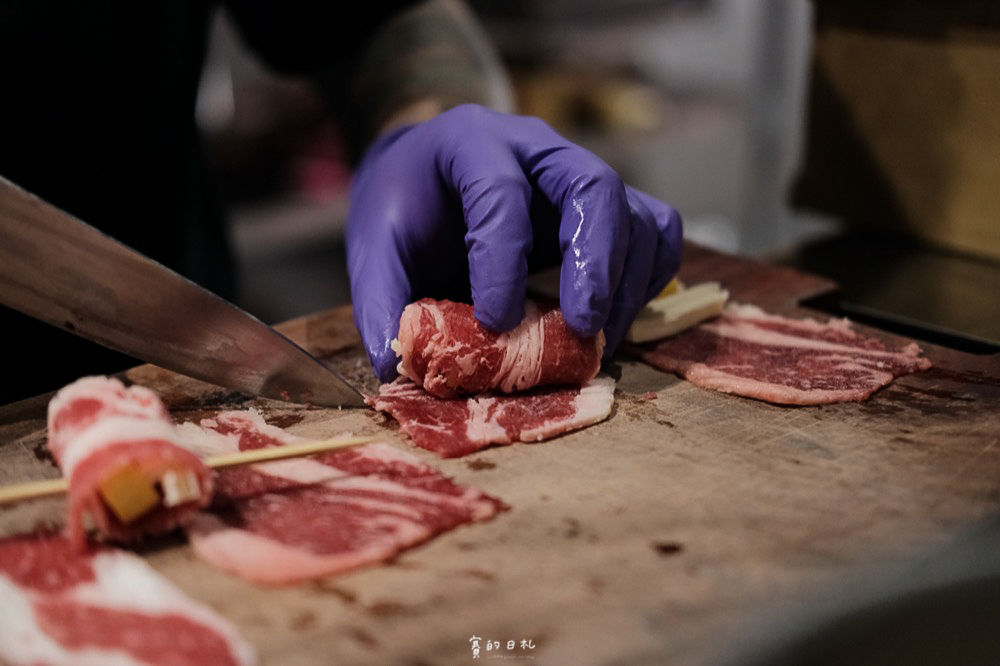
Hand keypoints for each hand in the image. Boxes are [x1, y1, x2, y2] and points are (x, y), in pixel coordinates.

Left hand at [346, 104, 682, 381]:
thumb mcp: (374, 243)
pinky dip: (648, 279)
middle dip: (594, 263)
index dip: (502, 261)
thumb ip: (378, 298)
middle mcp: (538, 148)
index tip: (495, 321)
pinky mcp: (609, 206)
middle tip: (583, 327)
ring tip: (595, 342)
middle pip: (594, 185)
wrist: (429, 174)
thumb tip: (395, 367)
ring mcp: (582, 176)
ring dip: (626, 286)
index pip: (501, 192)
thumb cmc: (406, 206)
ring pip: (636, 214)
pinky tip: (614, 321)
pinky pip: (656, 231)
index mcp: (472, 142)